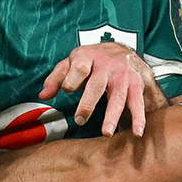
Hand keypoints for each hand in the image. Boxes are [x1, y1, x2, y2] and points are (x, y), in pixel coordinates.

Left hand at [40, 42, 165, 136]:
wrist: (124, 48)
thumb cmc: (93, 59)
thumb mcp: (73, 62)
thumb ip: (57, 77)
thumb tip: (43, 95)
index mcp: (88, 58)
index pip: (79, 67)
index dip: (72, 77)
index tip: (67, 90)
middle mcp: (107, 66)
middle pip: (97, 85)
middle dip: (88, 103)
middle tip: (80, 120)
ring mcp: (123, 76)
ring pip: (118, 97)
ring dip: (112, 115)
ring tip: (106, 132)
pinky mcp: (136, 85)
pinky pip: (137, 102)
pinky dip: (138, 118)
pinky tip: (137, 132)